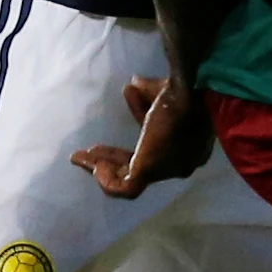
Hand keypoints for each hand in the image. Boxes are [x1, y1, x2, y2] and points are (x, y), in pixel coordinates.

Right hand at [72, 76, 213, 200]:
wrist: (190, 97)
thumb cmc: (182, 91)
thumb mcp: (165, 90)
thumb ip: (150, 92)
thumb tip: (135, 83)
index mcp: (190, 141)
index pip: (158, 138)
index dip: (138, 120)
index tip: (119, 110)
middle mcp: (180, 162)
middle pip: (140, 163)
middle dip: (113, 155)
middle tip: (89, 150)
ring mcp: (165, 170)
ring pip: (129, 176)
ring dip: (103, 165)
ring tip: (80, 156)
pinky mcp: (148, 173)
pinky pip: (124, 187)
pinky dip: (106, 180)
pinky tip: (92, 165)